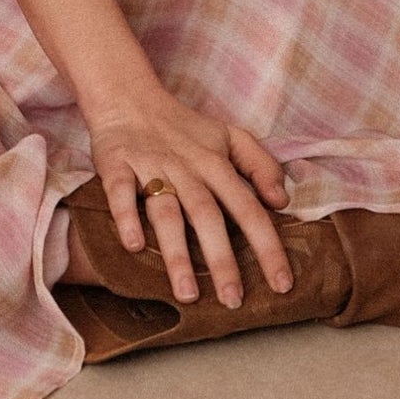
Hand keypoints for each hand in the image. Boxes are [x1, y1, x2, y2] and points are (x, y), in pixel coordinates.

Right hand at [85, 84, 294, 306]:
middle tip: (233, 301)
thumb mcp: (230, 136)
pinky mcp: (117, 165)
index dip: (267, 246)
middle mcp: (186, 169)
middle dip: (222, 260)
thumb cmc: (183, 127)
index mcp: (216, 164)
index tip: (282, 284)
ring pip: (167, 212)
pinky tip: (134, 246)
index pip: (248, 208)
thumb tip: (282, 202)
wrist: (128, 97)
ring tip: (187, 293)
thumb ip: (261, 165)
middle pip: (207, 216)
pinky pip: (121, 193)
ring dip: (176, 252)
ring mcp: (151, 167)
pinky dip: (127, 216)